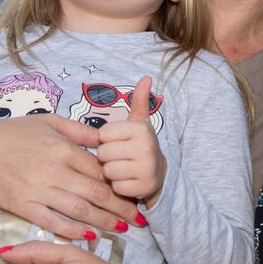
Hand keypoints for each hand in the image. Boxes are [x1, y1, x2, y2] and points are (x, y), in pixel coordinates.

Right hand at [0, 113, 140, 240]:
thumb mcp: (50, 122)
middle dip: (120, 206)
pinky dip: (72, 230)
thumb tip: (107, 138)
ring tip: (122, 229)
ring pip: (79, 209)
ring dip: (103, 221)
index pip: (101, 170)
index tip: (135, 192)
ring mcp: (38, 190)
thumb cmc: (13, 132)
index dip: (121, 182)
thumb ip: (80, 131)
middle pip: (96, 192)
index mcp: (64, 149)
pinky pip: (52, 221)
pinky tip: (88, 235)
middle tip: (138, 217)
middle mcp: (54, 170)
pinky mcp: (22, 205)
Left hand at [97, 76, 166, 205]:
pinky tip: (128, 181)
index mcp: (141, 129)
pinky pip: (116, 187)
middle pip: (103, 153)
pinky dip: (119, 187)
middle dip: (107, 157)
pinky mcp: (144, 187)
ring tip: (124, 168)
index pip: (103, 134)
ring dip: (112, 172)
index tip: (119, 141)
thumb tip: (146, 76)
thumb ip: (138, 100)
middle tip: (120, 157)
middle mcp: (146, 147)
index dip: (107, 140)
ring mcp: (146, 168)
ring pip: (108, 171)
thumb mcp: (140, 122)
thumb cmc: (141, 144)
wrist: (159, 173)